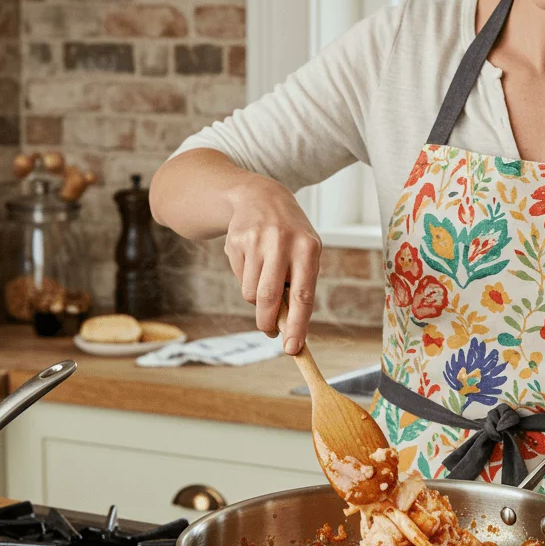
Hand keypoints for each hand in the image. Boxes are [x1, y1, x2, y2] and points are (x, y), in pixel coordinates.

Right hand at [223, 175, 320, 352]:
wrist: (261, 197)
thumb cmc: (290, 236)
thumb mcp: (305, 253)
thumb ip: (300, 287)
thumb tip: (289, 328)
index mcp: (308, 248)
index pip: (303, 295)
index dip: (297, 325)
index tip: (292, 349)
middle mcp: (282, 242)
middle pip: (270, 298)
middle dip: (268, 322)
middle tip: (269, 332)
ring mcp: (257, 240)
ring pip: (251, 292)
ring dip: (256, 298)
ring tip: (264, 277)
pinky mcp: (236, 240)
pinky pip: (239, 277)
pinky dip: (245, 278)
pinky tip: (252, 259)